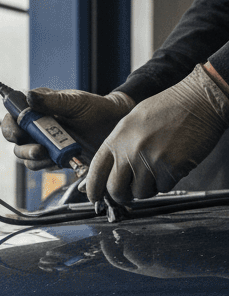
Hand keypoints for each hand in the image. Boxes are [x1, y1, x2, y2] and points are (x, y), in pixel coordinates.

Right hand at [1, 88, 134, 169]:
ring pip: (24, 156)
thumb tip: (29, 96)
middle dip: (23, 148)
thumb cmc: (98, 109)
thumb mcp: (75, 102)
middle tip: (38, 150)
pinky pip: (39, 166)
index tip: (19, 131)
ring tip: (50, 156)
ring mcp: (43, 143)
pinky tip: (58, 160)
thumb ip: (52, 101)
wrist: (115, 127)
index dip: (11, 125)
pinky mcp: (51, 158)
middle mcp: (37, 126)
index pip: (13, 116)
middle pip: (15, 140)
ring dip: (34, 159)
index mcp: (38, 107)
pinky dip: (45, 165)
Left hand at [85, 64, 228, 203]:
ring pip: (140, 192)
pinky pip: (162, 188)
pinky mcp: (170, 168)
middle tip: (131, 189)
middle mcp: (130, 151)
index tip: (96, 198)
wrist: (202, 97)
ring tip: (159, 167)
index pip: (96, 173)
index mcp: (117, 138)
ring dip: (149, 186)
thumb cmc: (170, 107)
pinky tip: (173, 163)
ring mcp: (149, 160)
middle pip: (115, 190)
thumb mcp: (134, 121)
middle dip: (123, 194)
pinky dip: (168, 181)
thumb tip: (107, 173)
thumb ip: (119, 146)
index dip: (93, 190)